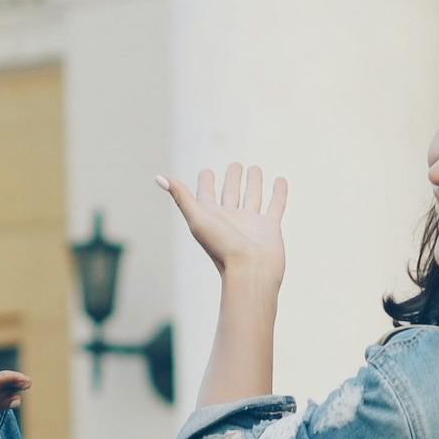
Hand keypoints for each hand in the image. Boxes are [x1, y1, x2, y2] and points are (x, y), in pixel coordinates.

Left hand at [158, 161, 287, 286]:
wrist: (250, 273)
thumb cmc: (222, 249)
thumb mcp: (198, 219)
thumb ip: (181, 197)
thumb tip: (158, 177)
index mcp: (211, 217)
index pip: (206, 195)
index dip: (206, 183)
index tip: (206, 172)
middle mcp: (230, 219)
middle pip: (231, 193)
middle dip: (232, 179)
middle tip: (235, 165)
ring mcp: (251, 223)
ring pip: (252, 196)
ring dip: (254, 183)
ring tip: (255, 168)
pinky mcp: (269, 227)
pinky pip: (275, 205)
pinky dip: (278, 193)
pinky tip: (280, 180)